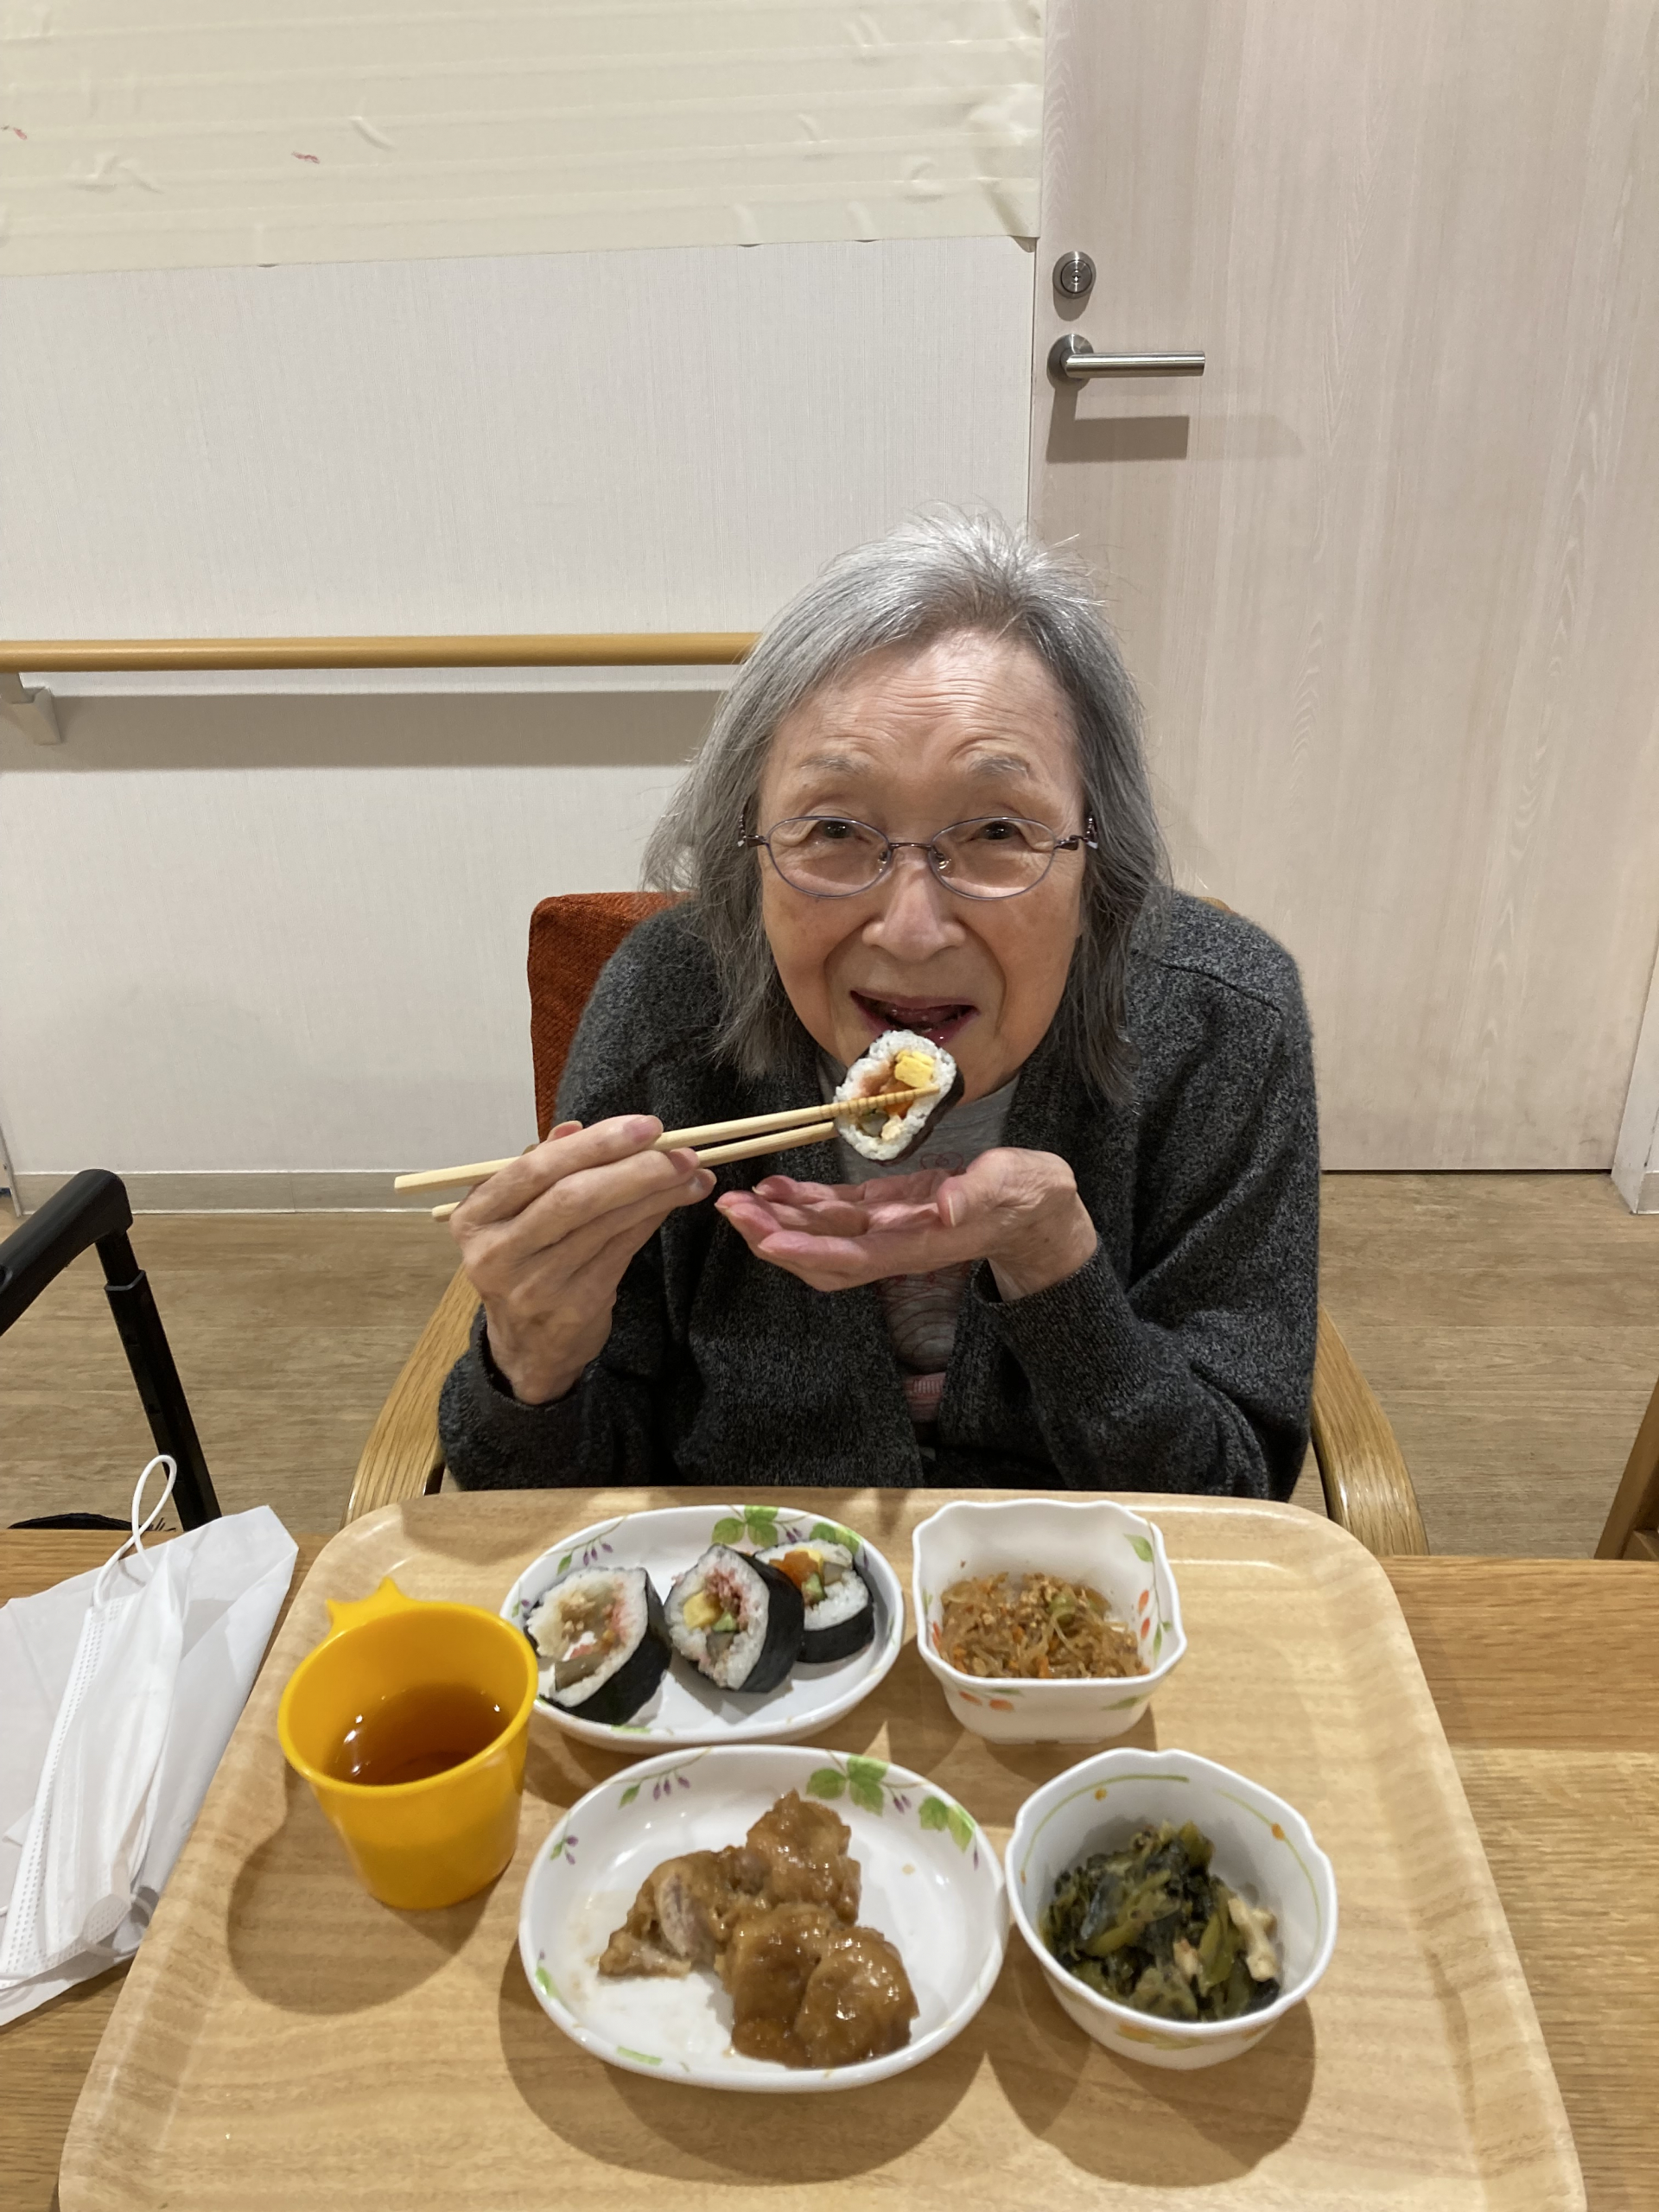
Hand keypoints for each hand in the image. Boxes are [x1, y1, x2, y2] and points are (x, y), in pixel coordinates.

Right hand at [451, 1117, 714, 1402]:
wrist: (525, 1346)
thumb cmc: (522, 1263)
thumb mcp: (512, 1216)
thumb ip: (540, 1172)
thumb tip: (574, 1129)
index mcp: (475, 1218)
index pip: (536, 1169)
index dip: (595, 1144)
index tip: (644, 1126)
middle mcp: (498, 1252)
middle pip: (572, 1197)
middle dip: (634, 1167)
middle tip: (680, 1150)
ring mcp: (536, 1284)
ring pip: (605, 1223)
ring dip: (656, 1192)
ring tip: (692, 1172)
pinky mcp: (575, 1305)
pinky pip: (622, 1249)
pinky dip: (653, 1218)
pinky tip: (676, 1199)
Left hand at [715, 1147, 1096, 1301]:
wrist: (1036, 1205)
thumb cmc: (1029, 1195)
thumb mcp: (1013, 1188)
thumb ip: (980, 1196)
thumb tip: (948, 1206)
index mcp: (921, 1243)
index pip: (854, 1257)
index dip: (809, 1250)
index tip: (768, 1240)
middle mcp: (895, 1244)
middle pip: (823, 1253)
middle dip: (774, 1237)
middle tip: (731, 1212)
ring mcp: (887, 1227)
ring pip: (821, 1232)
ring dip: (776, 1219)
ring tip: (736, 1200)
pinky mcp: (885, 1208)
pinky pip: (834, 1210)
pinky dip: (801, 1200)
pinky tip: (772, 1187)